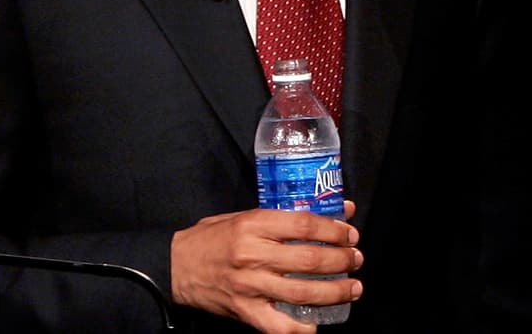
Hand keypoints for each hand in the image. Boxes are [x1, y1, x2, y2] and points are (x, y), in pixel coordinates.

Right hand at [170, 200, 362, 332]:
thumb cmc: (213, 236)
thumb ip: (285, 215)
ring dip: (335, 292)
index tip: (350, 233)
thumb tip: (334, 210)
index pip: (304, 224)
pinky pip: (278, 326)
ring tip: (353, 288)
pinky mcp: (244, 311)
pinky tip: (318, 326)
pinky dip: (301, 330)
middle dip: (341, 260)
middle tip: (356, 259)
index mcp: (254, 224)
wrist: (175, 266)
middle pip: (310, 259)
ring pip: (302, 292)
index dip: (333, 230)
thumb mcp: (245, 215)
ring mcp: (250, 286)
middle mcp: (254, 255)